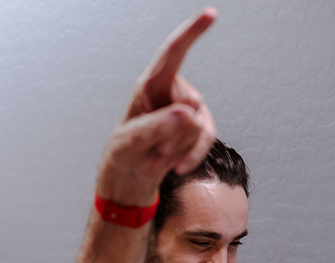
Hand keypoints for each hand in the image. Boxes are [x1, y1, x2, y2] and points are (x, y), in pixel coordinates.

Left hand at [97, 8, 216, 204]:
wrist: (131, 175)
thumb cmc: (124, 153)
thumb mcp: (130, 143)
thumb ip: (155, 128)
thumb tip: (187, 114)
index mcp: (151, 85)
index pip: (172, 54)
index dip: (191, 33)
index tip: (210, 15)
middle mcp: (173, 92)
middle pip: (190, 105)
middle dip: (173, 132)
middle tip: (152, 145)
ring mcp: (188, 109)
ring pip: (199, 126)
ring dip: (177, 147)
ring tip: (157, 152)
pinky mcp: (198, 127)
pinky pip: (206, 139)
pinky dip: (192, 156)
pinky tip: (178, 166)